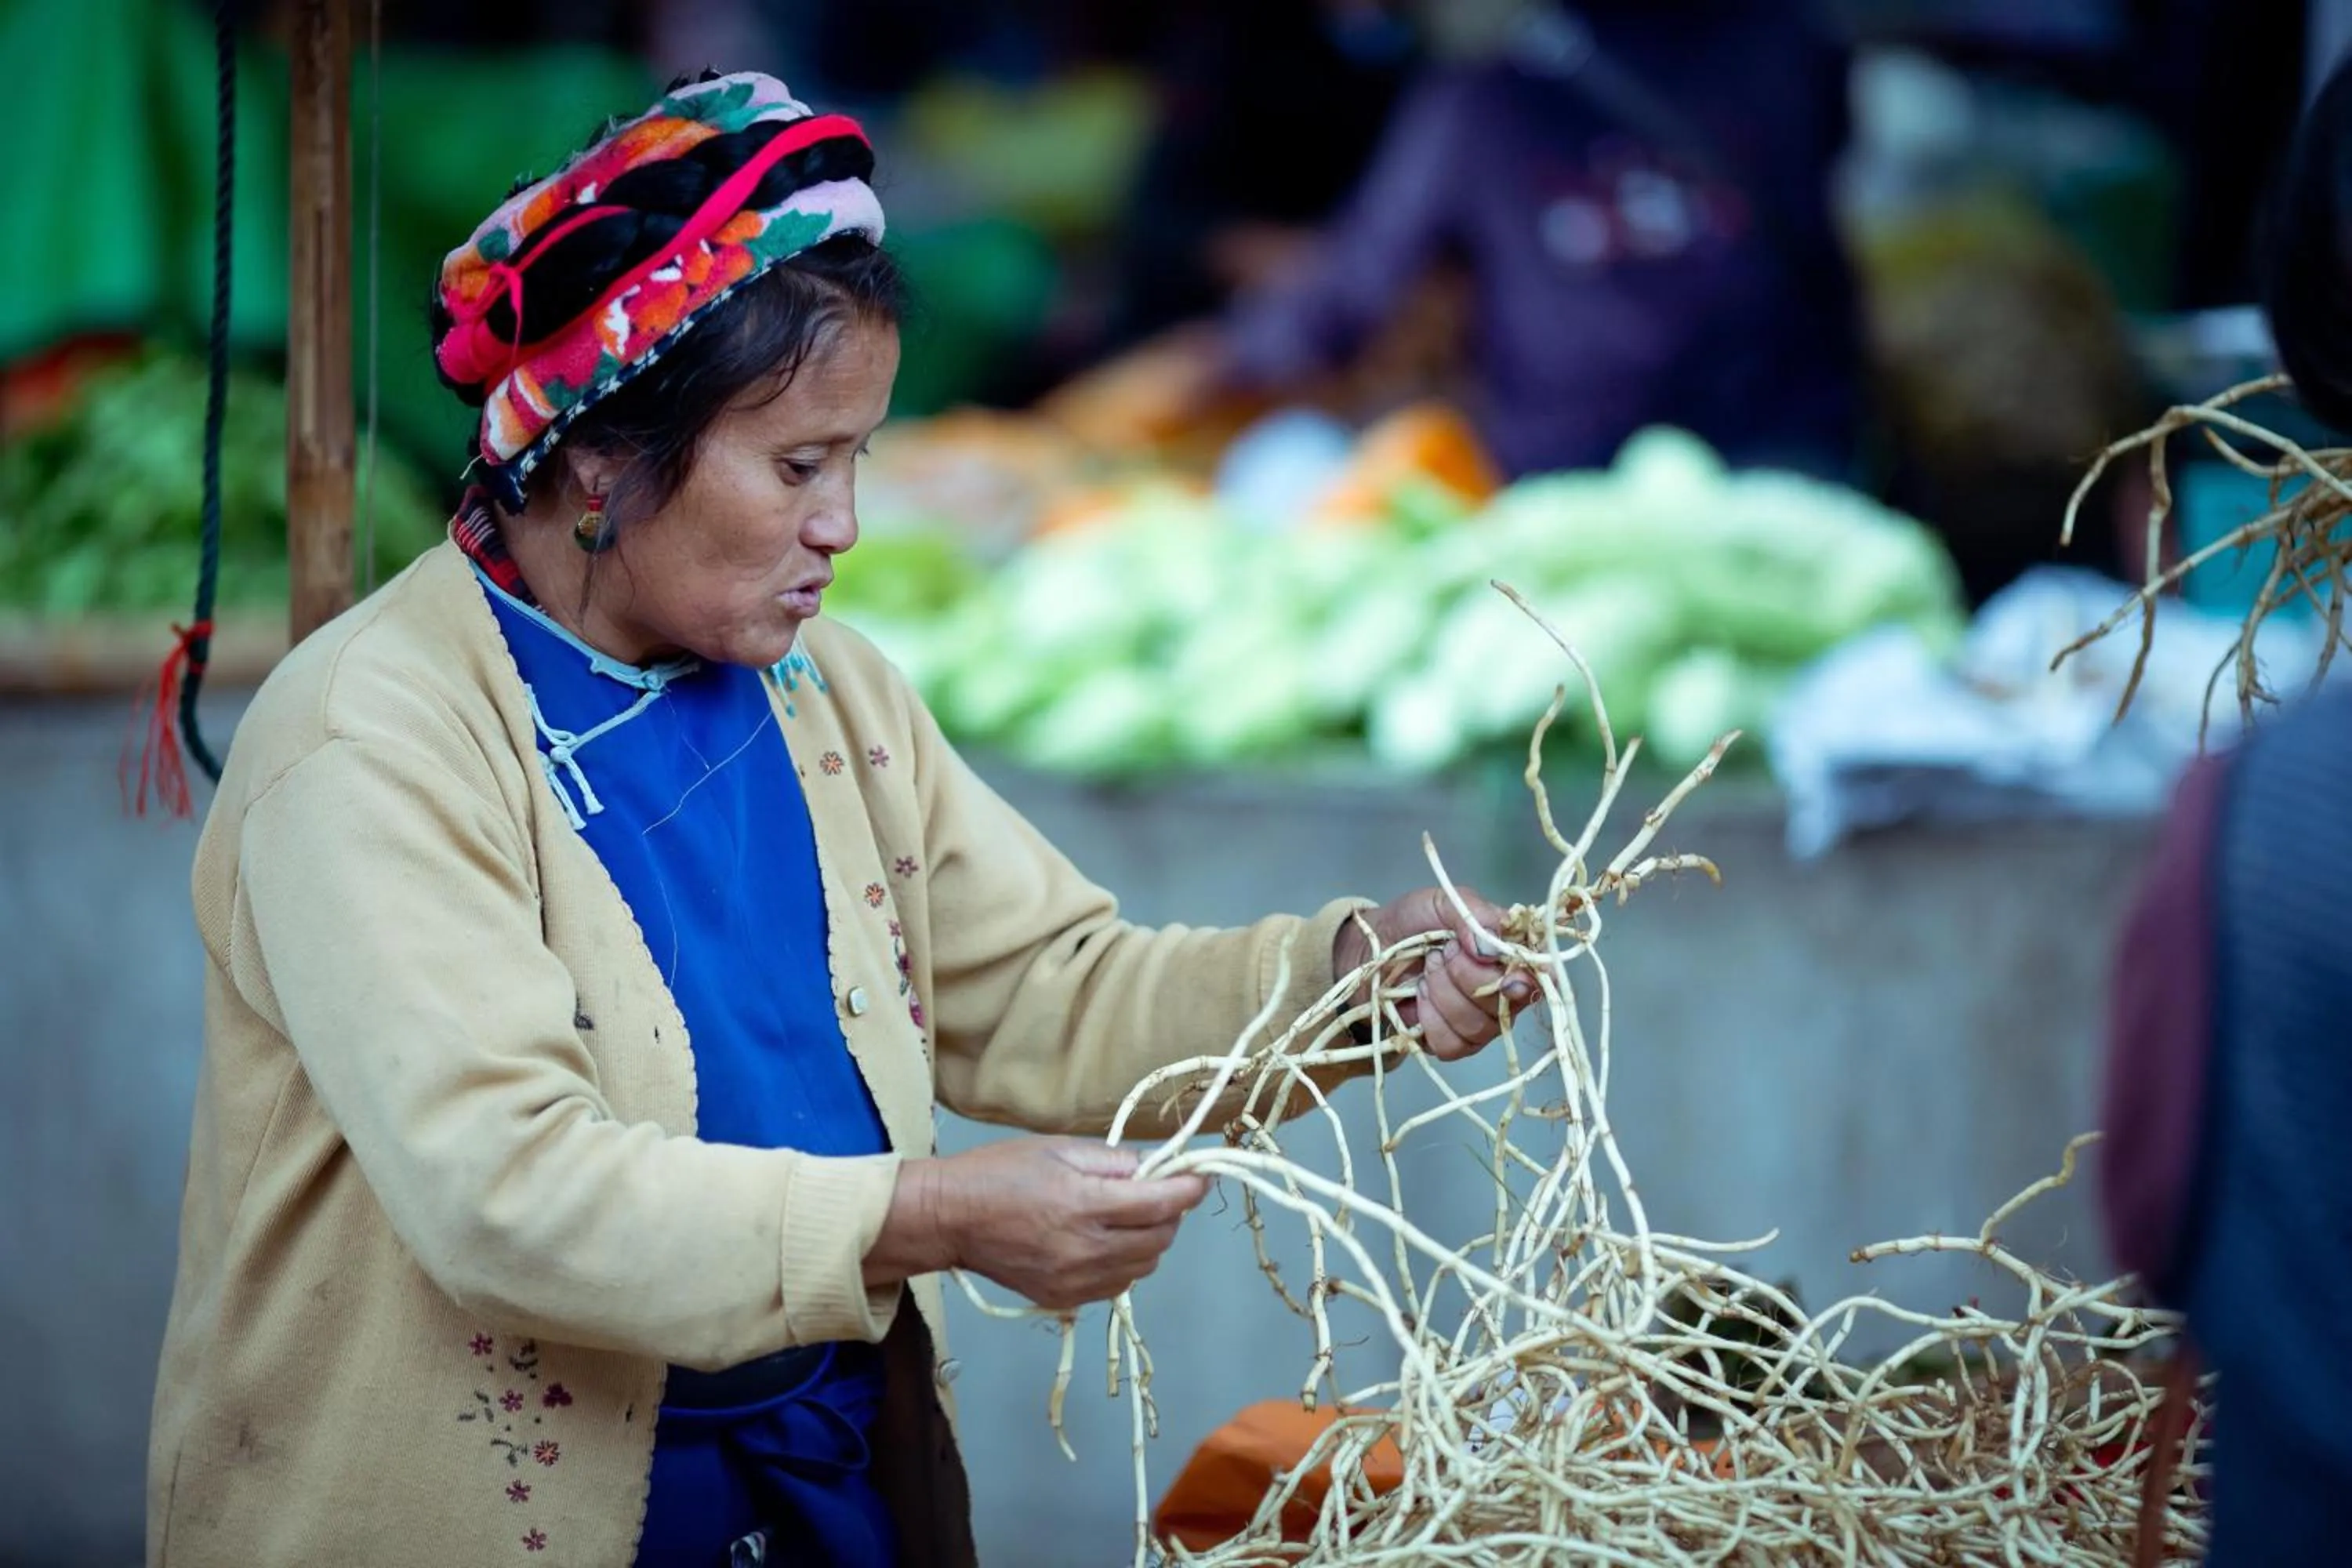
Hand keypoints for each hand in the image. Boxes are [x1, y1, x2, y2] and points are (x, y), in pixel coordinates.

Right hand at [867, 1139, 1208, 1311]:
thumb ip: (1111, 1161)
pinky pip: (1118, 1285)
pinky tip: (1109, 1244)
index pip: (1160, 1204)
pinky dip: (1127, 1264)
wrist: (951, 1220)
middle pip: (1159, 1240)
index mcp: (1083, 1205)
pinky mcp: (1064, 1299)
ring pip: (1144, 1267)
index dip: (1189, 1189)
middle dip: (1171, 1214)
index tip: (1200, 1177)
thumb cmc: (998, 1174)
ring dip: (1151, 1241)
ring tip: (1132, 1218)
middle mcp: (1085, 1250)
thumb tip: (1151, 1170)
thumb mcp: (1057, 1150)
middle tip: (1160, 1193)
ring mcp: (1075, 1281)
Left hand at [1333, 888, 1531, 1060]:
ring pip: (1479, 1026)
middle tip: (1440, 954)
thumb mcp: (1440, 903)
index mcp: (1512, 954)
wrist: (1368, 949)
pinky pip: (1453, 1045)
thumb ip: (1471, 915)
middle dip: (1465, 976)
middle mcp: (1506, 992)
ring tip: (1426, 972)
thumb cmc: (1412, 922)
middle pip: (1506, 1003)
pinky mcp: (1455, 1044)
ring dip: (1443, 995)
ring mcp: (1482, 1022)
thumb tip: (1489, 948)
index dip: (1524, 978)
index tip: (1498, 971)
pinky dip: (1430, 1021)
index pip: (1541, 975)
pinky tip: (1418, 1000)